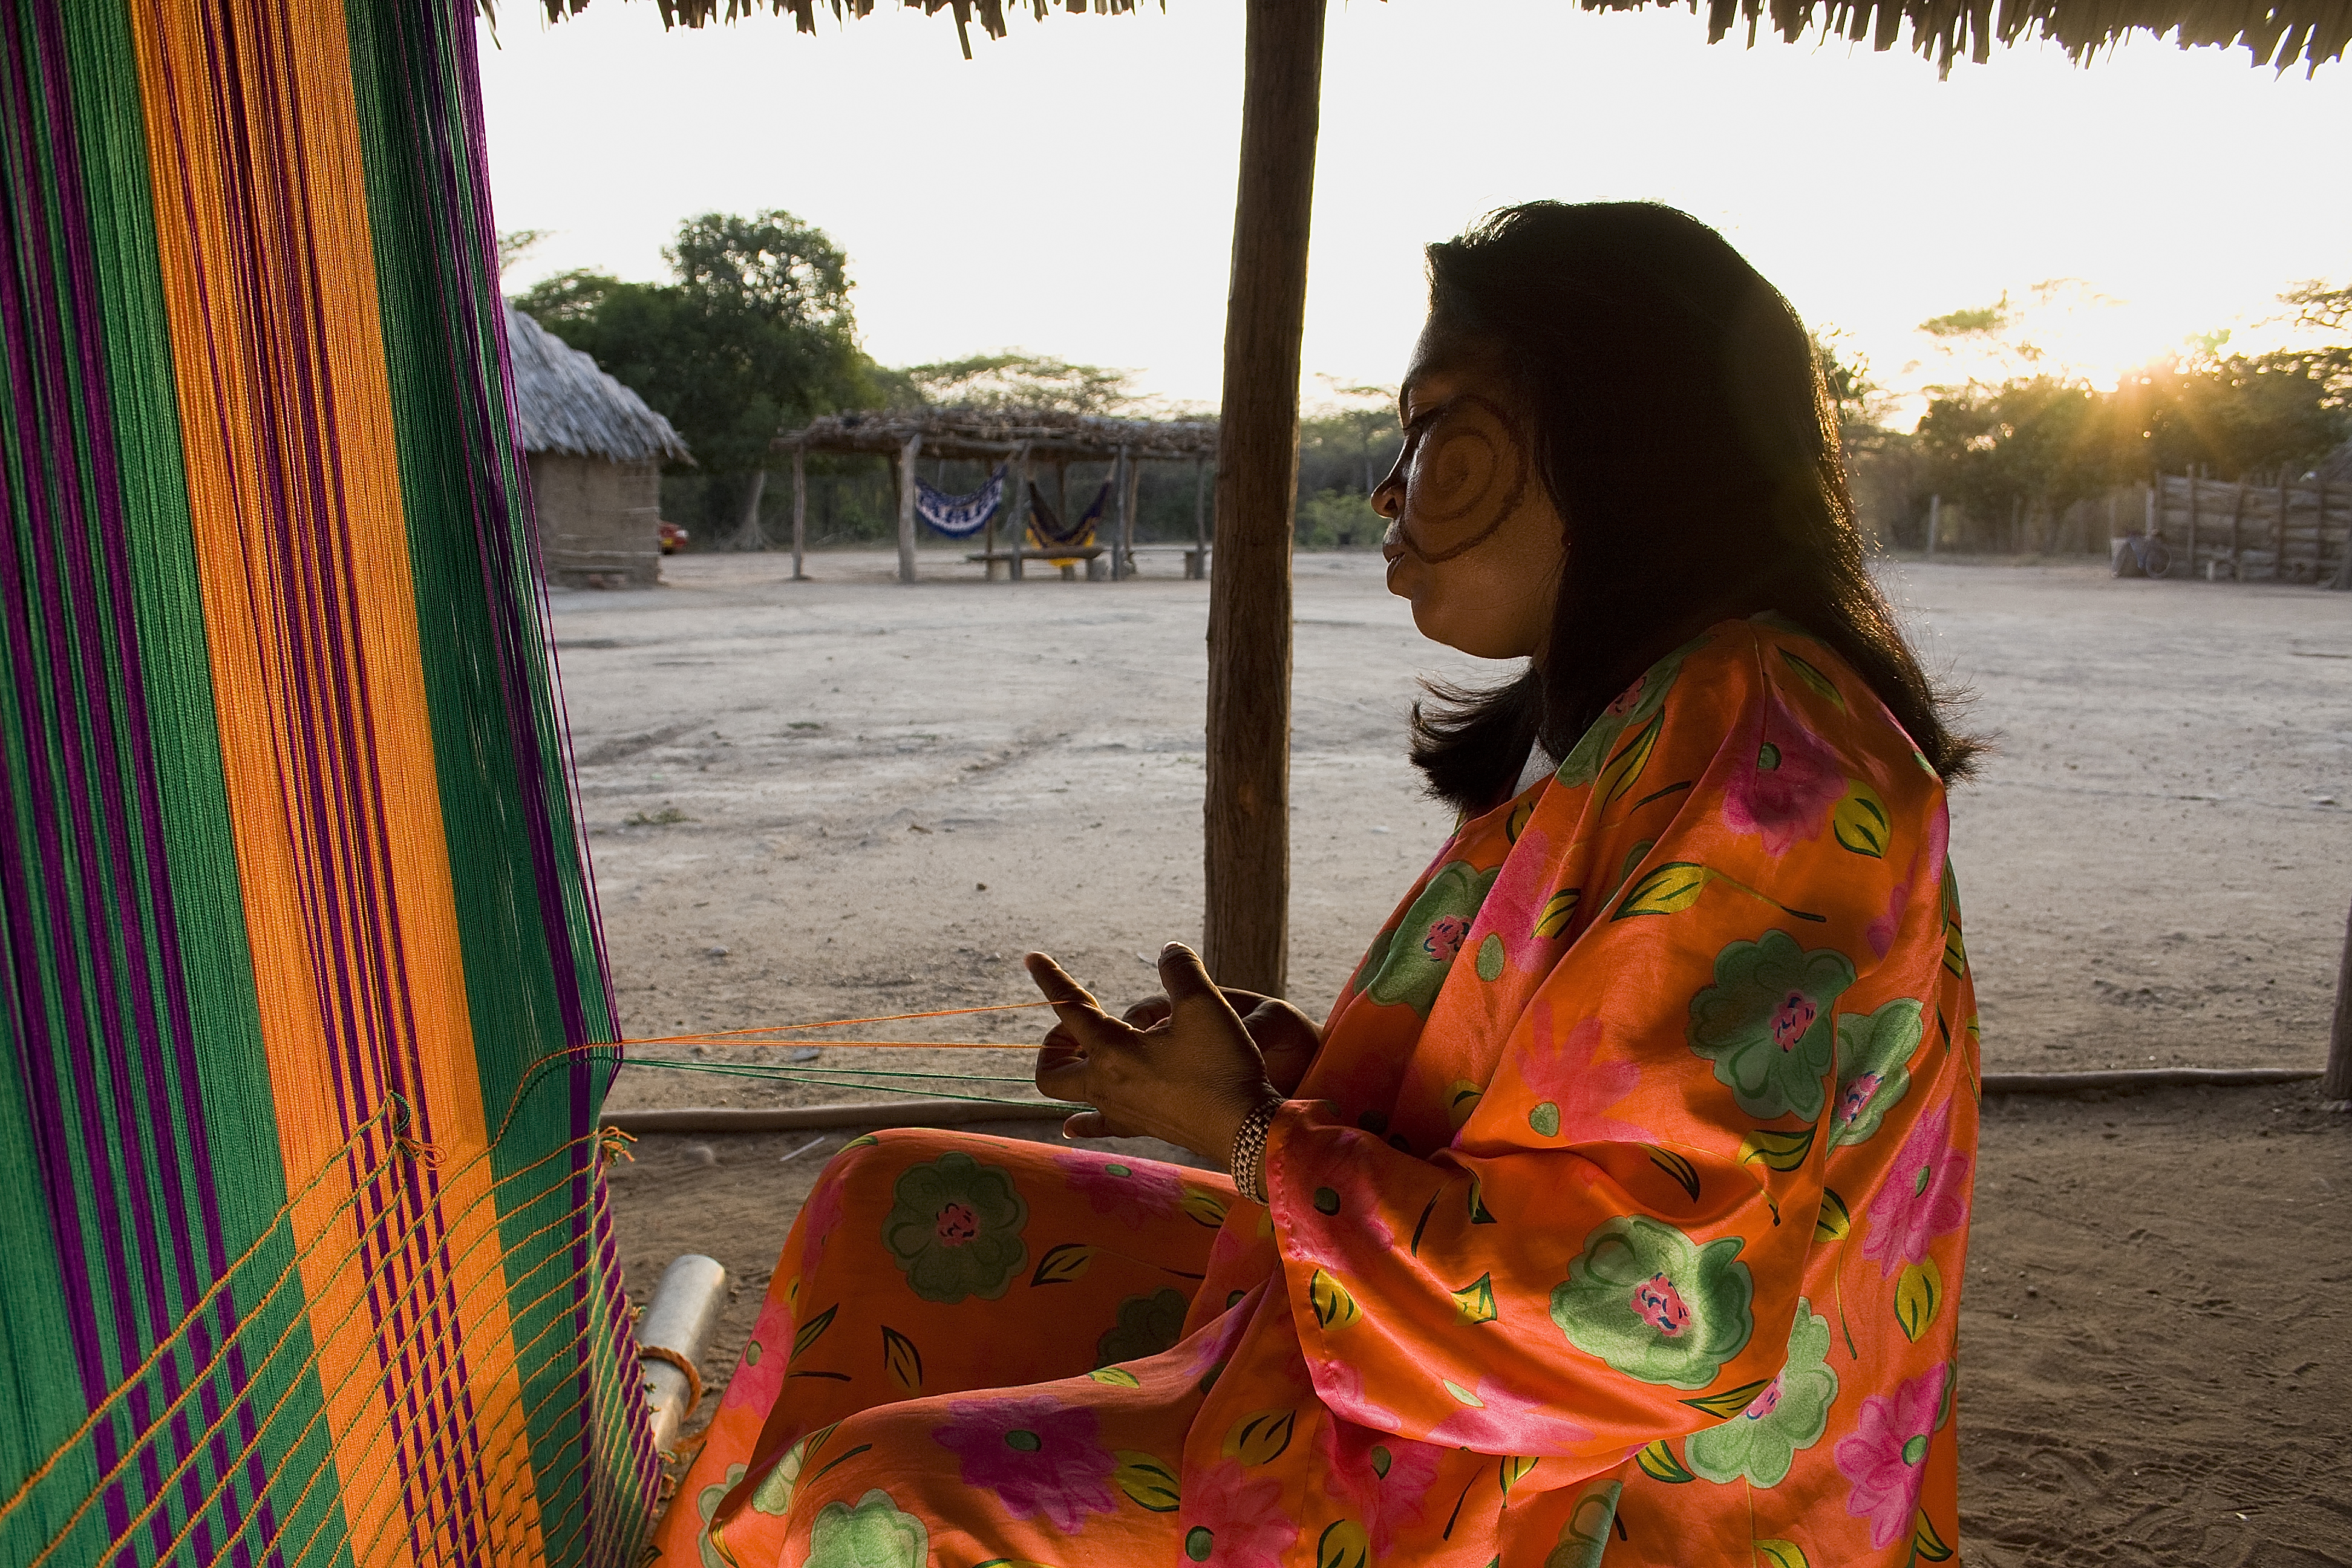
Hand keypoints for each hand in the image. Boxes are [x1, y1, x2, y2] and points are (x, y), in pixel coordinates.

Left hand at [1027, 943, 1281, 1164]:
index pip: (1069, 1009)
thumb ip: (1180, 969)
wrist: (1245, 1130)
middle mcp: (1107, 1085)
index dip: (1050, 979)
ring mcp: (1121, 1112)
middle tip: (1079, 1023)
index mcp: (1113, 1051)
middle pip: (1051, 1069)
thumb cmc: (1221, 1067)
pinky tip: (1071, 1125)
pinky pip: (1100, 1127)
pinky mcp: (1142, 1128)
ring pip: (1072, 1097)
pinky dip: (1082, 1122)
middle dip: (1055, 1042)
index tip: (1031, 958)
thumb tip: (1168, 951)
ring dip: (1071, 1069)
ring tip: (1091, 1050)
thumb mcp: (1204, 1004)